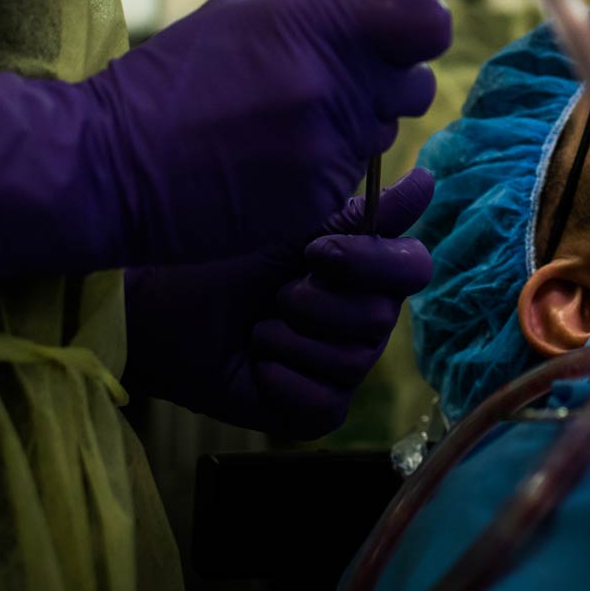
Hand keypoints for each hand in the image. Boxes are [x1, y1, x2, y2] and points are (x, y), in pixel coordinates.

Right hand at [89, 0, 447, 263]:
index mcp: (321, 27)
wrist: (112, 165)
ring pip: (383, 133)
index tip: (396, 36)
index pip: (429, 24)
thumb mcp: (239, 18)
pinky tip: (273, 164)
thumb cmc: (169, 81)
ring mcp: (331, 148)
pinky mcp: (319, 199)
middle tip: (333, 86)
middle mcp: (338, 87)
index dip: (418, 29)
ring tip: (286, 127)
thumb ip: (317, 18)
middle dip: (385, 83)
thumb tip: (369, 17)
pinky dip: (324, 168)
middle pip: (416, 83)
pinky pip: (351, 178)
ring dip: (353, 127)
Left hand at [123, 169, 437, 438]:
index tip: (315, 254)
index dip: (369, 265)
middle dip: (316, 304)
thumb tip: (429, 181)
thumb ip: (365, 213)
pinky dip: (286, 383)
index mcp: (365, 271)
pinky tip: (258, 367)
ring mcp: (340, 367)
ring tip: (257, 329)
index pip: (413, 268)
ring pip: (354, 363)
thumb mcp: (295, 225)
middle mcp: (362, 319)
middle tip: (274, 295)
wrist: (161, 310)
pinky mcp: (313, 409)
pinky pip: (327, 405)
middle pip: (380, 319)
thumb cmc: (222, 257)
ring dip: (291, 341)